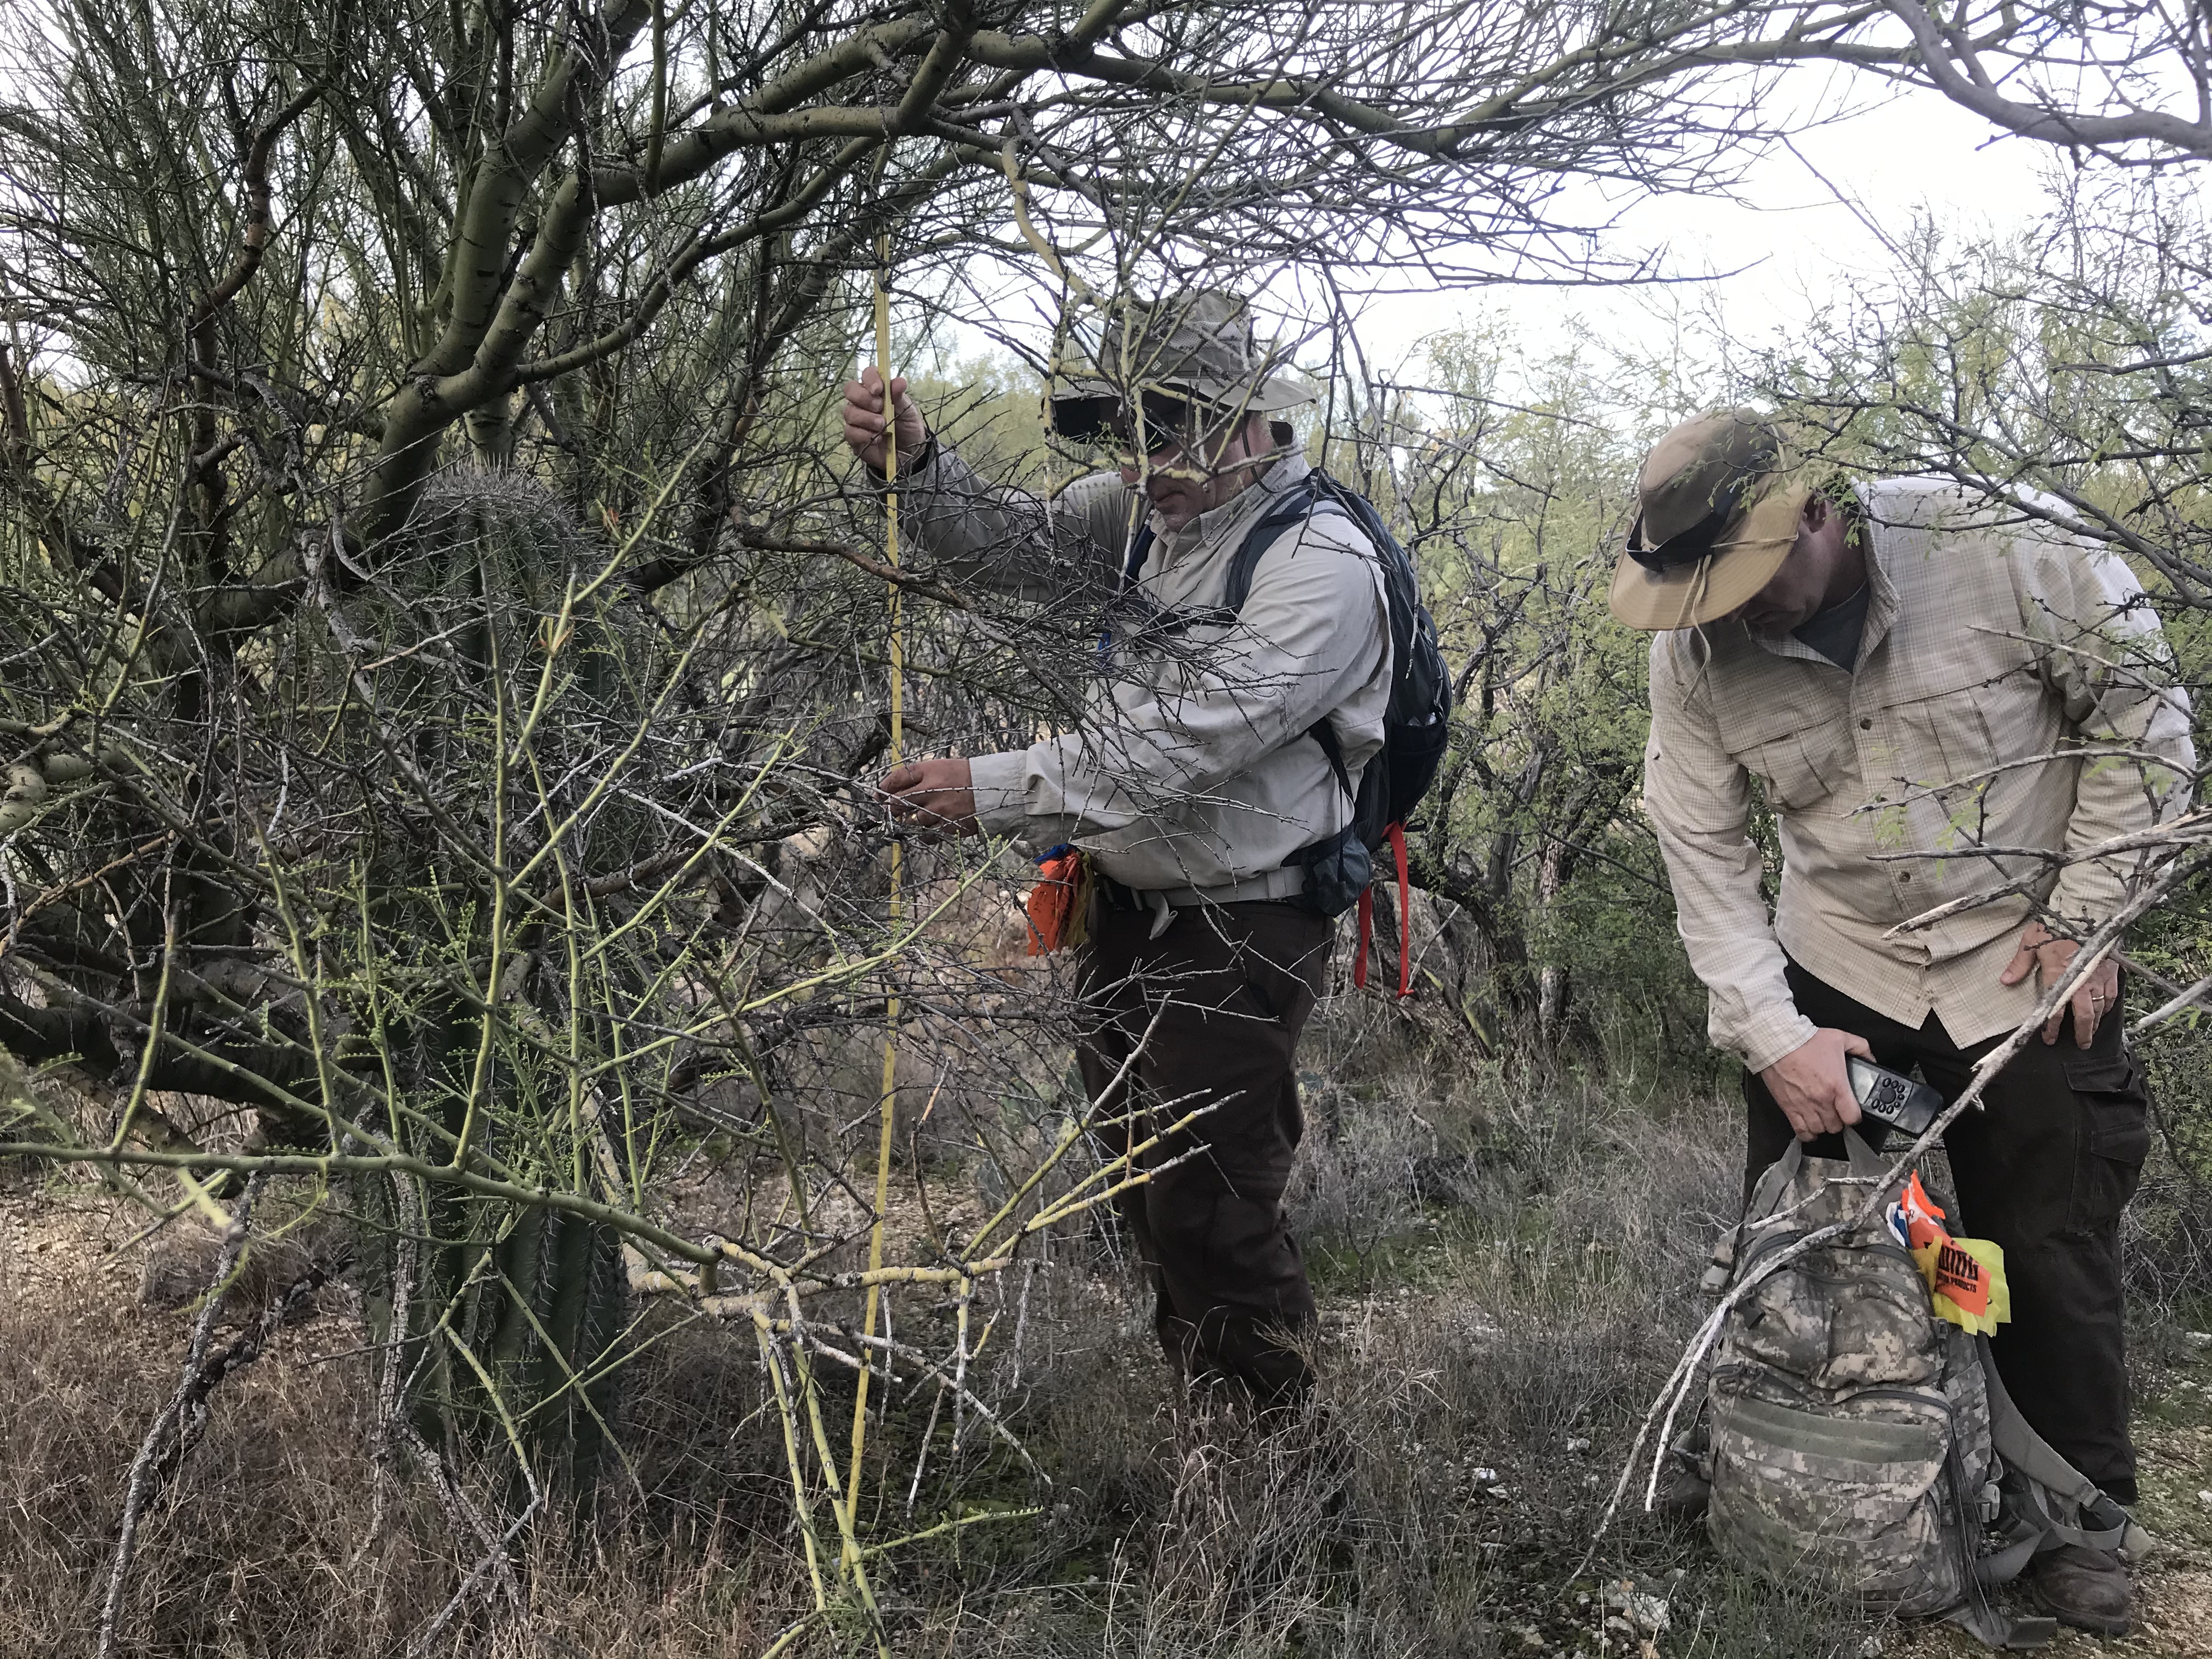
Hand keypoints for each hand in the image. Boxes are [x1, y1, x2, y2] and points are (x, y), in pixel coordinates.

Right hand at [841, 367, 927, 476]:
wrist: (909, 452)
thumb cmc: (907, 426)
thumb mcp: (907, 410)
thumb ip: (900, 396)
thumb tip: (899, 382)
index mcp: (876, 390)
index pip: (867, 374)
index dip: (870, 379)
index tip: (879, 390)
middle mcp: (862, 401)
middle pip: (850, 390)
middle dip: (864, 398)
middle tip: (880, 408)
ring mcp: (856, 419)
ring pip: (849, 412)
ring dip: (866, 419)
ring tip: (882, 426)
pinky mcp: (853, 437)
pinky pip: (850, 432)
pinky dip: (863, 435)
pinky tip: (876, 439)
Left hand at [878, 756, 976, 834]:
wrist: (995, 790)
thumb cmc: (967, 776)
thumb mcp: (942, 767)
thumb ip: (919, 776)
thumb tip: (892, 788)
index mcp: (929, 771)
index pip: (897, 779)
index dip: (884, 787)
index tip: (880, 793)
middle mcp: (931, 790)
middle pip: (898, 802)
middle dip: (893, 807)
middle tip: (895, 808)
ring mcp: (939, 810)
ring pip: (913, 820)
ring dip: (915, 819)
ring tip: (928, 813)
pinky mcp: (948, 826)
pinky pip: (928, 834)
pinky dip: (928, 831)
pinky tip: (936, 824)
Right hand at [1759, 1027, 1873, 1141]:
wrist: (1779, 1041)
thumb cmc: (1805, 1041)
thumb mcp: (1840, 1038)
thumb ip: (1860, 1048)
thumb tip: (1869, 1058)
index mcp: (1836, 1086)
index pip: (1852, 1117)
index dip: (1855, 1116)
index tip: (1852, 1111)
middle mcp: (1821, 1100)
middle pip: (1836, 1126)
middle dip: (1838, 1120)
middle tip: (1836, 1112)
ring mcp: (1804, 1105)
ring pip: (1819, 1130)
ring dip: (1823, 1126)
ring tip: (1822, 1118)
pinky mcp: (1788, 1107)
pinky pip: (1800, 1131)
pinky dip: (1806, 1133)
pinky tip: (1809, 1128)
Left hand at [2000, 921, 2117, 1046]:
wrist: (2084, 912)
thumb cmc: (2055, 926)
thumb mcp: (2030, 942)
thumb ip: (2019, 964)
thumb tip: (2005, 981)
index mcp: (2058, 977)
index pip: (2054, 1009)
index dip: (2051, 1027)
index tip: (2048, 1038)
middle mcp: (2080, 982)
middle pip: (2084, 1016)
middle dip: (2082, 1033)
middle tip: (2080, 1044)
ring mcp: (2098, 977)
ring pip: (2099, 1008)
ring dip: (2095, 1023)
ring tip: (2091, 1033)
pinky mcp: (2111, 971)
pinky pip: (2112, 994)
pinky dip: (2108, 1006)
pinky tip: (2105, 1012)